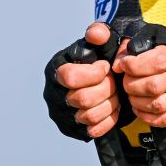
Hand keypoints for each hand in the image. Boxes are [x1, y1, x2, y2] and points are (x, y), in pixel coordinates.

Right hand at [43, 23, 121, 139]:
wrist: (103, 82)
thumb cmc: (99, 60)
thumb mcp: (100, 44)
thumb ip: (100, 34)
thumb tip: (97, 34)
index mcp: (55, 69)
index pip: (70, 77)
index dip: (94, 73)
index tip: (105, 66)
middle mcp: (52, 94)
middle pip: (83, 99)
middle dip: (106, 89)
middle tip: (113, 82)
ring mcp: (61, 114)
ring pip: (89, 117)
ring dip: (109, 104)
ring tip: (113, 93)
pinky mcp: (72, 130)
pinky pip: (94, 131)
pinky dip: (108, 119)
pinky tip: (111, 106)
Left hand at [114, 23, 165, 127]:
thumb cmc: (157, 50)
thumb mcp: (144, 38)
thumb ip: (128, 45)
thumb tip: (118, 65)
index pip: (156, 61)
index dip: (134, 65)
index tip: (124, 65)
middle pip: (154, 86)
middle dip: (132, 85)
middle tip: (126, 81)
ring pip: (158, 105)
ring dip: (138, 102)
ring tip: (132, 94)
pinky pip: (164, 120)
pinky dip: (146, 116)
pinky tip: (139, 106)